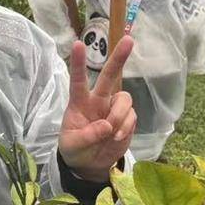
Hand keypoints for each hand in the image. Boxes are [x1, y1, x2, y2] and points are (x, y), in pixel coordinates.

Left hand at [58, 35, 136, 181]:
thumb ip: (87, 136)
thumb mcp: (73, 145)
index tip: (78, 44)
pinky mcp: (127, 119)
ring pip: (125, 99)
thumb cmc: (75, 149)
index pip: (78, 80)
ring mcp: (113, 108)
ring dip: (120, 115)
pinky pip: (132, 116)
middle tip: (129, 40)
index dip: (78, 63)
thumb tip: (106, 126)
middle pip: (110, 76)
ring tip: (112, 133)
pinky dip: (126, 127)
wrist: (89, 164)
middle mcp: (98, 100)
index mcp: (80, 102)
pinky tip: (116, 137)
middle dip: (119, 58)